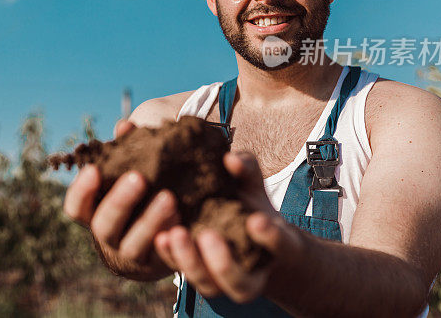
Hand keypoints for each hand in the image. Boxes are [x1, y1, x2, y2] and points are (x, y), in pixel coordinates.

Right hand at [62, 119, 180, 278]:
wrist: (164, 235)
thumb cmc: (141, 196)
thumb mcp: (132, 173)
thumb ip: (126, 152)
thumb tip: (125, 126)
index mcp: (95, 213)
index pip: (75, 207)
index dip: (81, 190)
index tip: (94, 168)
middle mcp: (107, 238)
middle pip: (103, 225)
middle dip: (120, 201)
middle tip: (139, 178)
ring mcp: (130, 255)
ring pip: (133, 244)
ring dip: (150, 220)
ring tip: (169, 197)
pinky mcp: (157, 266)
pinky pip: (162, 257)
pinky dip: (170, 241)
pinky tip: (182, 221)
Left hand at [153, 152, 303, 302]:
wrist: (234, 230)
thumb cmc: (249, 205)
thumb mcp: (252, 185)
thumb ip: (246, 170)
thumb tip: (230, 158)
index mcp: (275, 250)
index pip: (280, 246)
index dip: (270, 236)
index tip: (257, 220)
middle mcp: (249, 275)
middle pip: (237, 281)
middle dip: (222, 262)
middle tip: (207, 235)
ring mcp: (220, 281)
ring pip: (205, 282)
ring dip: (189, 260)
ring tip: (176, 233)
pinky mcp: (194, 274)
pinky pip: (182, 271)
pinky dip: (170, 256)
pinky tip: (160, 236)